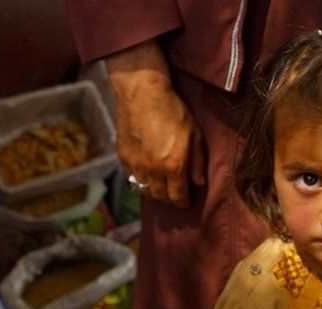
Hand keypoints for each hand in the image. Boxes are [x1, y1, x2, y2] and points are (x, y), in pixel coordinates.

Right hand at [106, 40, 205, 208]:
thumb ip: (197, 162)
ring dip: (154, 193)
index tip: (186, 202)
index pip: (178, 196)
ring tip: (161, 188)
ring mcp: (135, 164)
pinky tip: (146, 177)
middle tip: (175, 196)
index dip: (183, 203)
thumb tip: (199, 183)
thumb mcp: (194, 134)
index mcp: (173, 166)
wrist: (143, 92)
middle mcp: (153, 170)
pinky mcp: (123, 157)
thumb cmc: (173, 110)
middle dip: (170, 200)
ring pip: (144, 191)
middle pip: (160, 197)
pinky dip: (139, 182)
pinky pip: (131, 179)